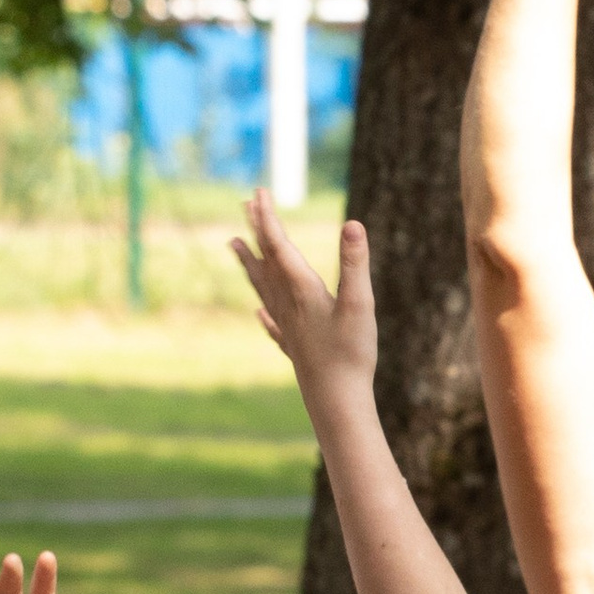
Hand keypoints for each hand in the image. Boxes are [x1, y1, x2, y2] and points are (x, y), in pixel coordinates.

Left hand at [233, 194, 376, 406]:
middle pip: (266, 260)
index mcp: (301, 290)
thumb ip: (354, 263)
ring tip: (234, 244)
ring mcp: (288, 326)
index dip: (268, 217)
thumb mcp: (359, 304)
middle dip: (257, 229)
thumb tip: (353, 224)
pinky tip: (259, 312)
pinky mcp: (294, 347)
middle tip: (245, 203)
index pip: (279, 244)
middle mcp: (287, 304)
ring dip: (249, 262)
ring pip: (262, 286)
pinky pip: (272, 321)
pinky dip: (264, 310)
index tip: (258, 191)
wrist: (336, 402)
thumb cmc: (350, 354)